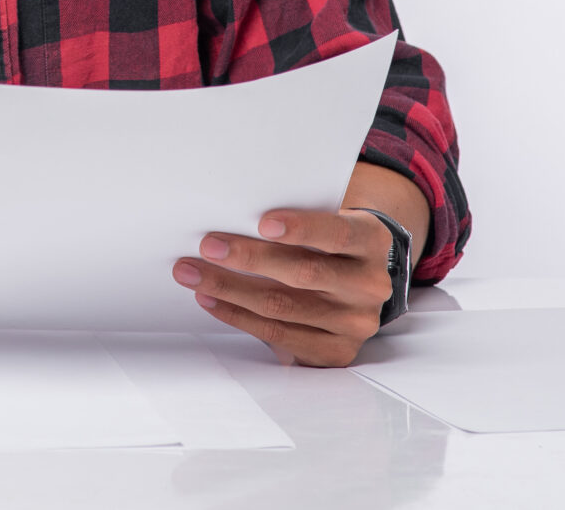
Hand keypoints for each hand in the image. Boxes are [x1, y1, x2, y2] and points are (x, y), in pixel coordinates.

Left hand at [173, 208, 396, 366]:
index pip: (338, 233)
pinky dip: (238, 316)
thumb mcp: (327, 223)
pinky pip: (279, 335)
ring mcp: (354, 322)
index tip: (263, 223)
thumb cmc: (327, 245)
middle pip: (304, 272)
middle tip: (208, 246)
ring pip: (283, 306)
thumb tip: (232, 214)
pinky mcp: (335, 351)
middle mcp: (369, 284)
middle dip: (249, 258)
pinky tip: (212, 299)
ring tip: (194, 273)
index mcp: (371, 241)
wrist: (356, 285)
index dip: (301, 228)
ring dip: (230, 288)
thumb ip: (296, 221)